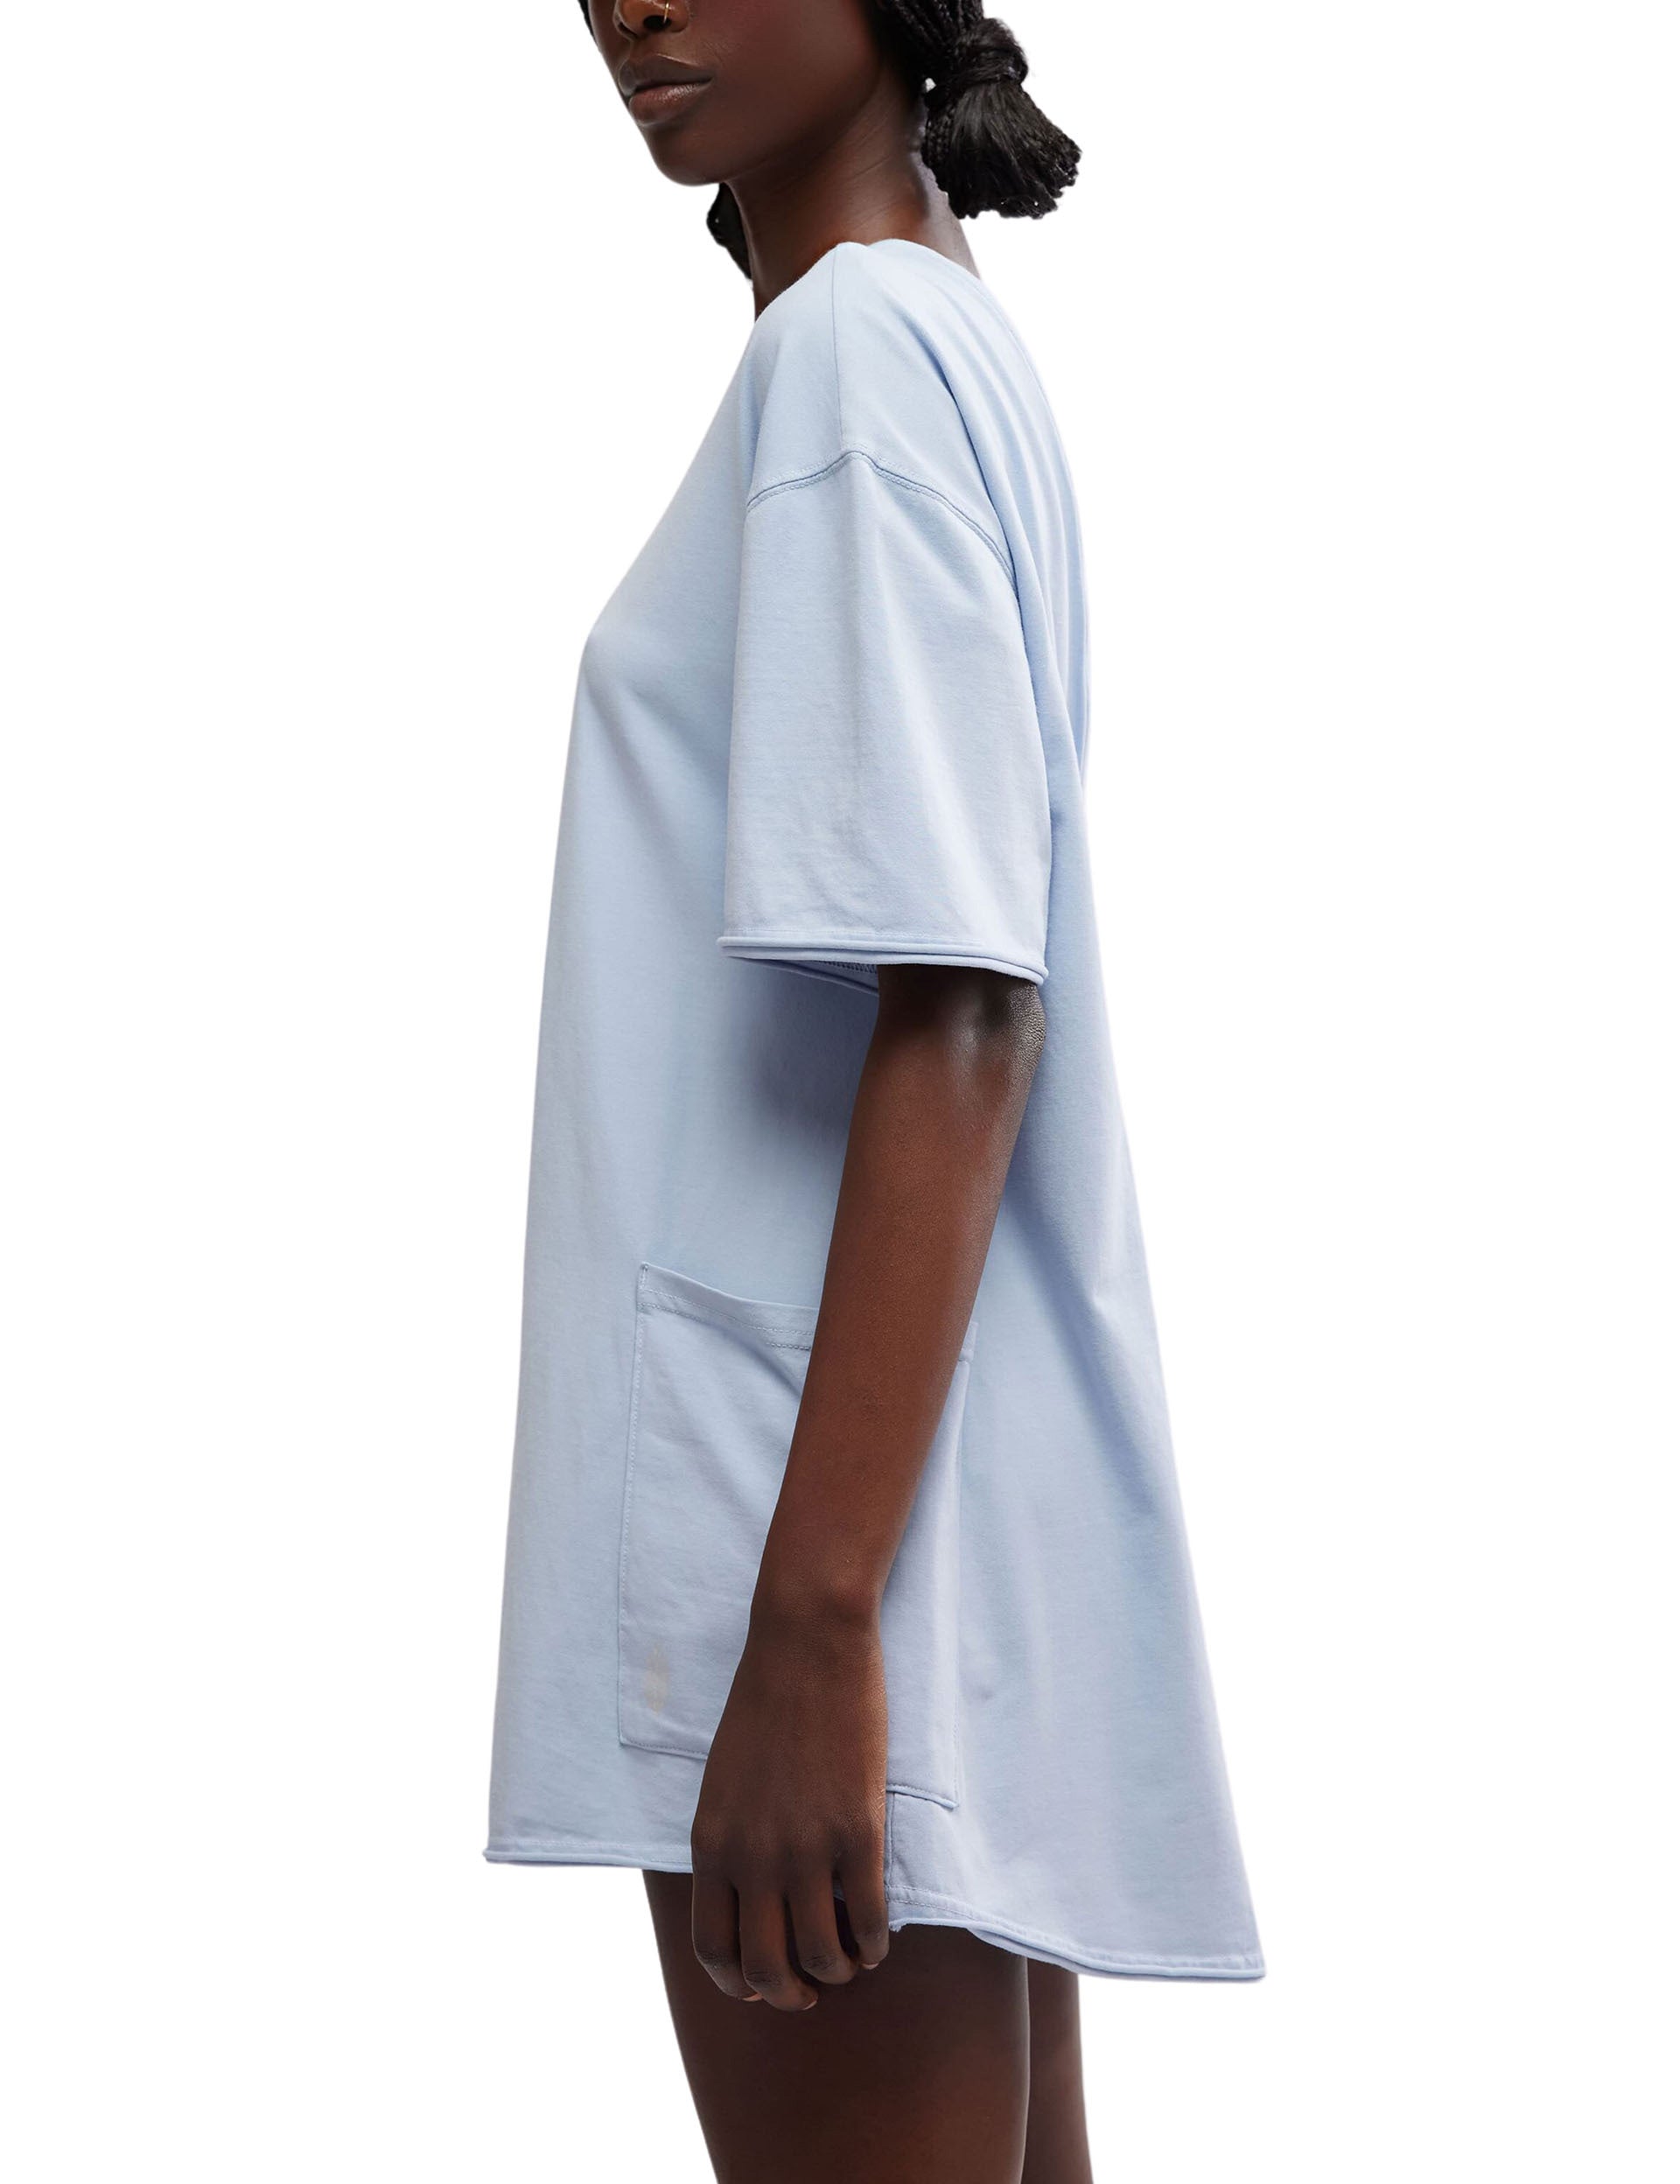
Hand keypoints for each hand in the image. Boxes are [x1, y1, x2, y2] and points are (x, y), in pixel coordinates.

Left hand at [689, 1598, 891, 2009]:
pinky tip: (880, 1940)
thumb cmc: (764, 1701)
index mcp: (711, 1843)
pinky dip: (876, 1943)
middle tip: (811, 1991)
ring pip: (821, 1955)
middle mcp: (752, 1857)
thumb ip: (728, 1840)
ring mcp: (806, 1846)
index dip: (737, 1983)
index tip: (761, 1986)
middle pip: (765, 1968)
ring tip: (851, 1961)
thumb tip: (744, 1896)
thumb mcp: (721, 1780)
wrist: (805, 1642)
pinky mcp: (857, 1829)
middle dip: (790, 1994)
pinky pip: (869, 1917)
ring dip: (838, 1972)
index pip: (711, 1948)